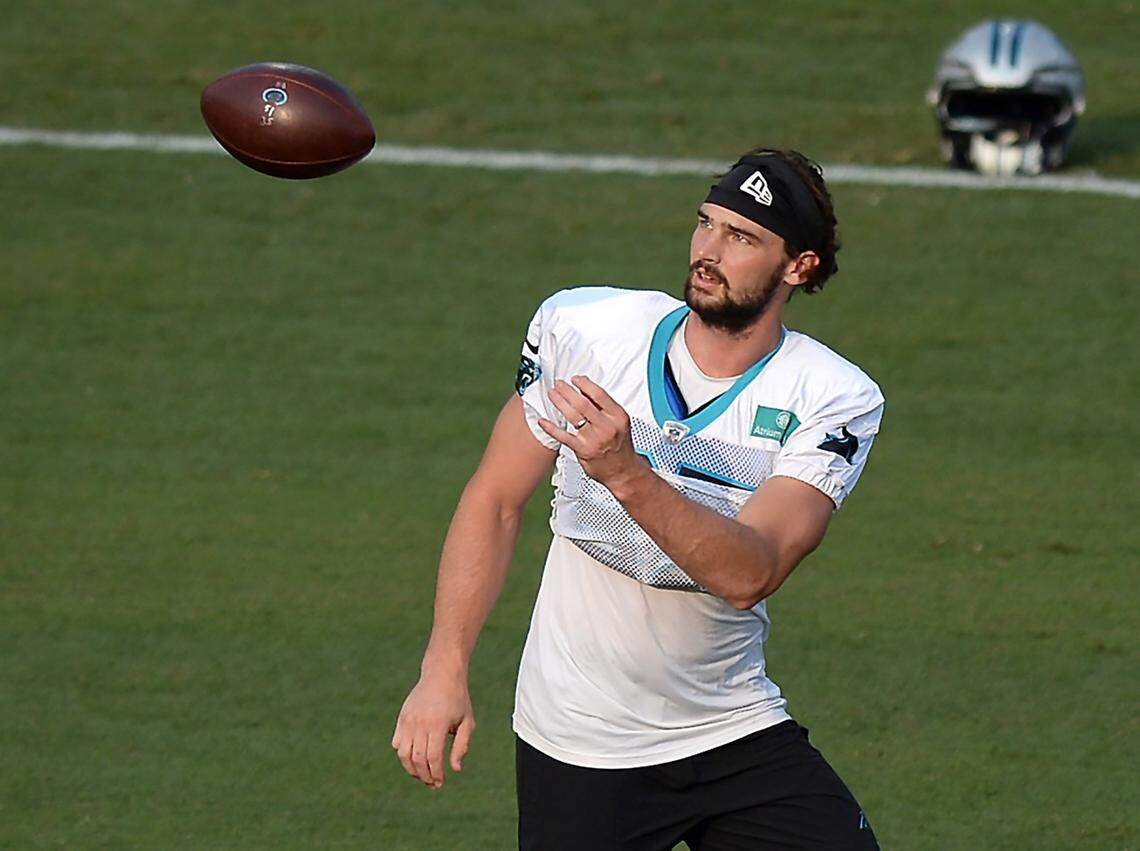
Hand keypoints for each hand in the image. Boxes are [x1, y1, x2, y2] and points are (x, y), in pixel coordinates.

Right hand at [391, 672, 475, 789]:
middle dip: (424, 776)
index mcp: (438, 724)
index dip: (436, 774)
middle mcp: (420, 723)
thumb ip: (462, 746)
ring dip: (411, 769)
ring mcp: (408, 720)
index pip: (433, 757)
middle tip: (432, 784)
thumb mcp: (467, 721)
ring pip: (403, 754)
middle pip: (417, 759)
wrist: (441, 675)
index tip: (440, 783)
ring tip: (422, 775)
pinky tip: (414, 759)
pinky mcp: (402, 718)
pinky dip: (403, 755)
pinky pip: (397, 743)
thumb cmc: (458, 700)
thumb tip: (456, 769)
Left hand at [538, 376, 647, 491]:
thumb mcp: (619, 422)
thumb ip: (604, 407)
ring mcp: (594, 439)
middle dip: (567, 391)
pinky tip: (543, 421)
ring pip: (572, 416)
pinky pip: (563, 436)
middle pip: (583, 403)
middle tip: (559, 384)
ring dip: (560, 402)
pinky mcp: (583, 450)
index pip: (599, 394)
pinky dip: (551, 427)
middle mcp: (606, 426)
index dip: (584, 384)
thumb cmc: (620, 445)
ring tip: (552, 395)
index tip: (575, 379)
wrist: (623, 471)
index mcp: (618, 416)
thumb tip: (586, 389)